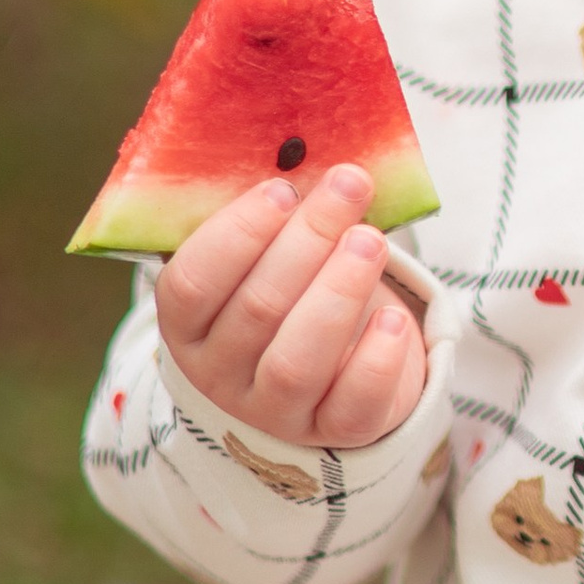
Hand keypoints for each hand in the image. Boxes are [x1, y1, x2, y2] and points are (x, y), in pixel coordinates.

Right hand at [155, 164, 429, 450]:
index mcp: (187, 325)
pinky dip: (376, 359)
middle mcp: (219, 375)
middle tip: (350, 187)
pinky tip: (395, 318)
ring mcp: (275, 411)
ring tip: (370, 240)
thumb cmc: (289, 290)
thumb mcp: (264, 255)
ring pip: (297, 361)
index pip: (192, 283)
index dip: (237, 233)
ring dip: (338, 293)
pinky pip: (353, 406)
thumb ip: (272, 216)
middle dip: (308, 240)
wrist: (328, 373)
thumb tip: (308, 151)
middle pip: (256, 310)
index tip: (283, 188)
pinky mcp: (334, 432)